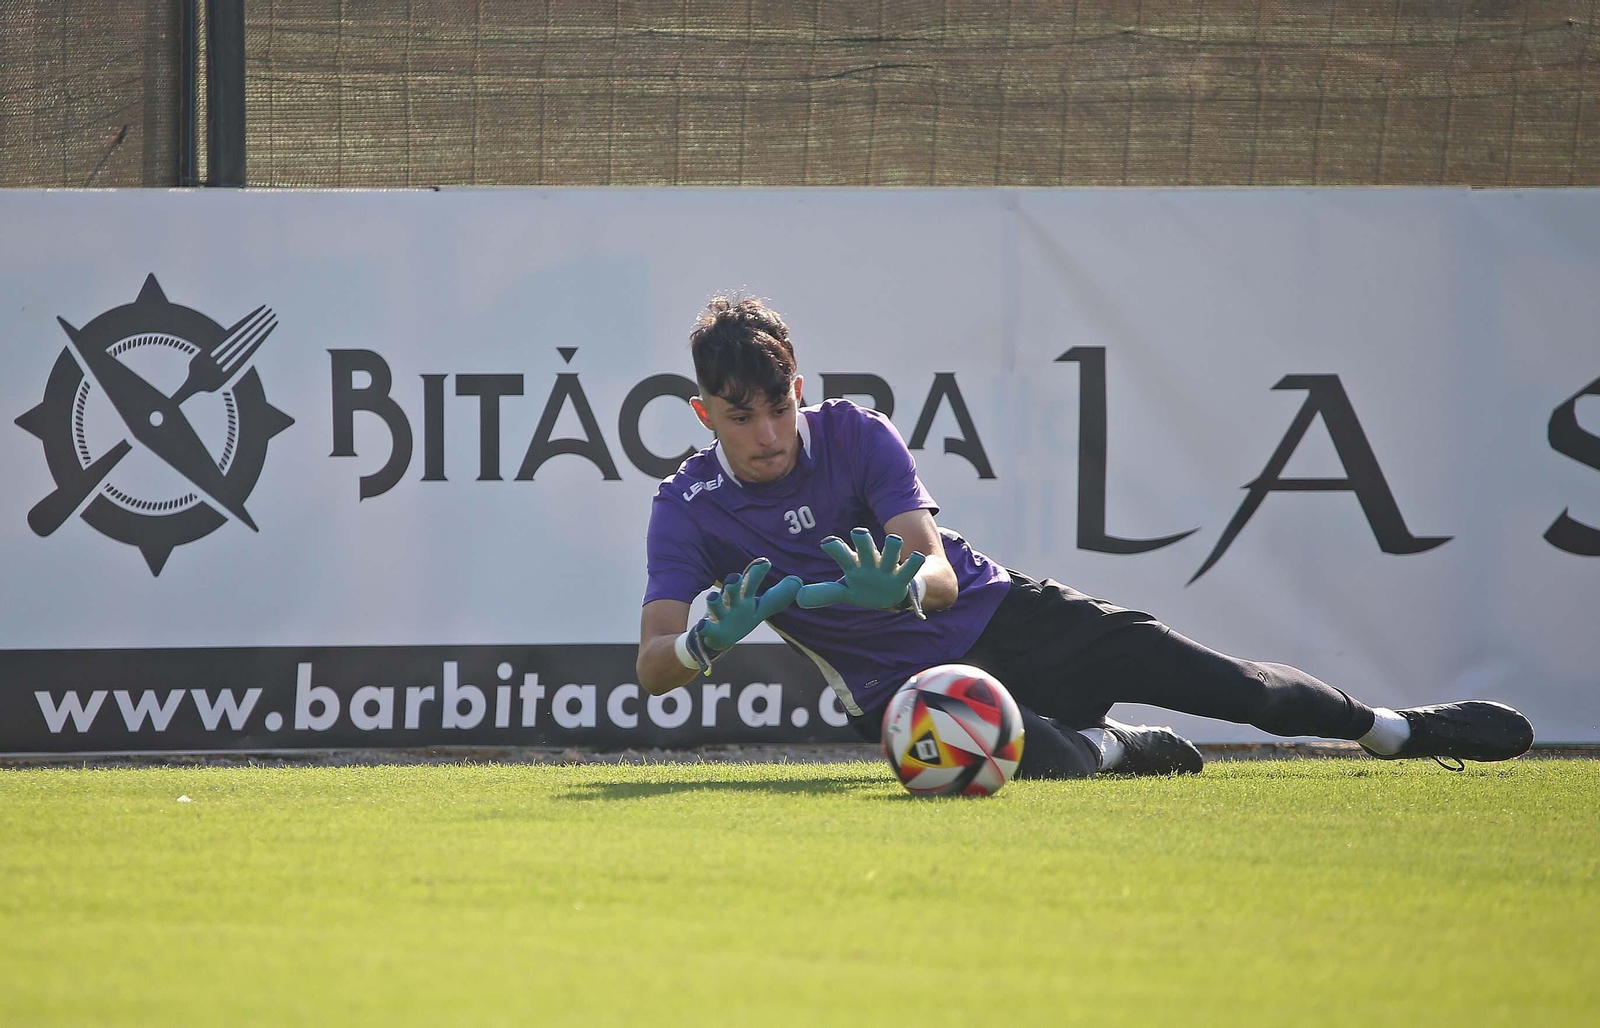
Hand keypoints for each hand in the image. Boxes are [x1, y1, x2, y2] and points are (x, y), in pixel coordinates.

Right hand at [694, 558, 802, 654]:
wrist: (716, 638)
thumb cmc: (739, 617)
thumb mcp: (759, 608)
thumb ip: (778, 597)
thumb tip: (798, 581)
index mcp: (744, 596)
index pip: (751, 582)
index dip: (757, 572)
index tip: (765, 562)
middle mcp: (731, 602)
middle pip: (732, 589)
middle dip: (733, 582)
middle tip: (736, 577)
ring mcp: (719, 615)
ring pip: (715, 606)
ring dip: (713, 601)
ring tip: (712, 597)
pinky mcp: (710, 631)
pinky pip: (705, 629)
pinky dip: (703, 628)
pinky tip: (702, 626)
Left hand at [796, 528, 925, 610]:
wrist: (891, 594)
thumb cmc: (864, 587)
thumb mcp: (844, 591)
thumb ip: (824, 592)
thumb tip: (799, 599)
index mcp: (854, 565)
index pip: (841, 552)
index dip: (834, 546)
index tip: (826, 543)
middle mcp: (870, 561)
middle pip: (865, 542)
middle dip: (862, 537)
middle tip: (858, 533)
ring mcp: (888, 567)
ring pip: (891, 549)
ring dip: (892, 545)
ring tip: (892, 543)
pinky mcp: (903, 577)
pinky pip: (911, 567)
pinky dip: (914, 561)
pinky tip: (915, 558)